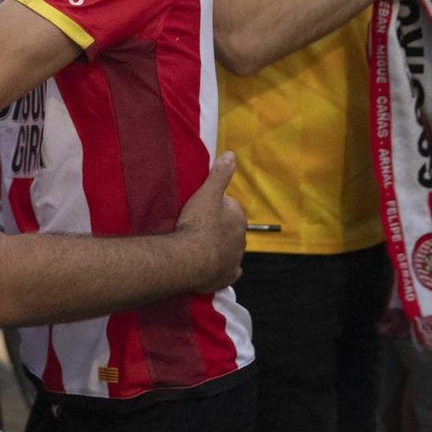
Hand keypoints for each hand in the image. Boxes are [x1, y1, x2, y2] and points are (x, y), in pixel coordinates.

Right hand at [174, 152, 245, 292]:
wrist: (190, 257)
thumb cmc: (198, 223)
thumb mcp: (207, 193)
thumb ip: (220, 174)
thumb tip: (232, 154)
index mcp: (238, 218)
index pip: (231, 208)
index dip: (217, 207)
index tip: (202, 209)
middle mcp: (241, 239)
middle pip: (231, 230)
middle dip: (219, 228)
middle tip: (198, 227)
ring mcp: (234, 260)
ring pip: (230, 251)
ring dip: (219, 248)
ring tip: (200, 246)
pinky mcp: (226, 277)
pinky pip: (227, 272)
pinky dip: (221, 269)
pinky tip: (211, 267)